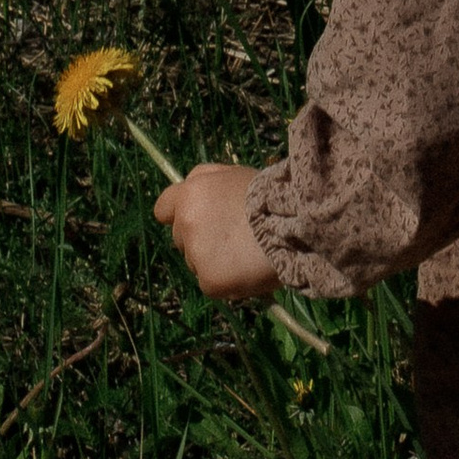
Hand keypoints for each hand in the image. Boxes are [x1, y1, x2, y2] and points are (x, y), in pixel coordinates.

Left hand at [153, 162, 277, 302]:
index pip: (163, 209)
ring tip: (245, 252)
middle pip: (180, 238)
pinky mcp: (209, 281)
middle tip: (233, 237)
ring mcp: (196, 255)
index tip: (194, 222)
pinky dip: (227, 281)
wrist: (296, 224)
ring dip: (213, 260)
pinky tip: (248, 269)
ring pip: (196, 262)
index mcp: (189, 194)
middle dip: (200, 239)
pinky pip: (212, 284)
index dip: (178, 215)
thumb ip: (206, 180)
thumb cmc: (269, 196)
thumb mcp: (233, 174)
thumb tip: (188, 191)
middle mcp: (185, 224)